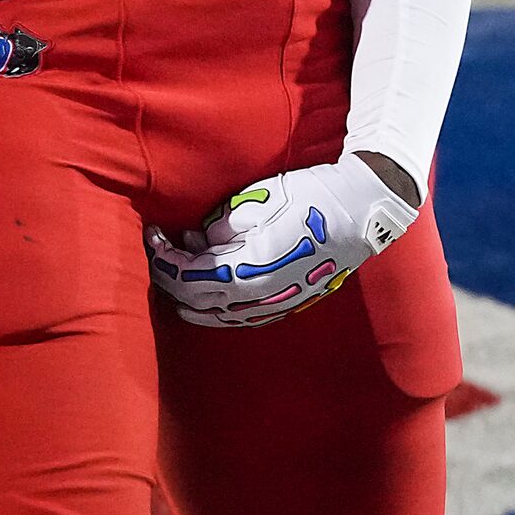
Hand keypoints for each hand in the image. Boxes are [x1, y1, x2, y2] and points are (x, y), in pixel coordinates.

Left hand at [144, 154, 418, 328]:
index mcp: (249, 268)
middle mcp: (262, 295)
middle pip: (199, 301)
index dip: (165, 258)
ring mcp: (279, 303)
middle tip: (158, 253)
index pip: (190, 276)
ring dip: (192, 299)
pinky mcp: (291, 302)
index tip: (152, 235)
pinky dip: (219, 309)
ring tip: (174, 276)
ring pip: (221, 316)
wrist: (362, 211)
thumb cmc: (309, 198)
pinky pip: (244, 316)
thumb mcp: (255, 202)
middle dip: (172, 278)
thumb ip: (220, 227)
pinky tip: (208, 298)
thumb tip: (197, 242)